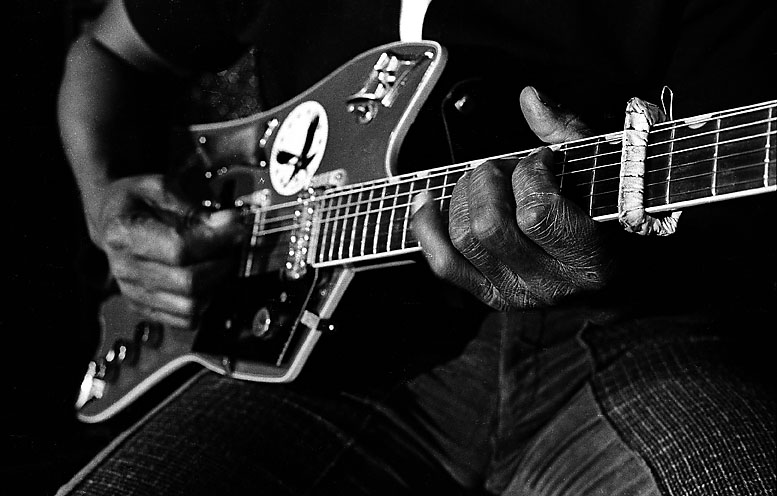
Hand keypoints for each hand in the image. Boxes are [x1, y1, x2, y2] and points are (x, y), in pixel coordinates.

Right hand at [91, 174, 244, 327]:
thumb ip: (194, 209)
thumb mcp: (160, 187)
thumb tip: (228, 224)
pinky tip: (209, 279)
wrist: (112, 219)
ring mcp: (133, 292)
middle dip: (222, 263)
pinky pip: (186, 320)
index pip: (179, 249)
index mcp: (123, 232)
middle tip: (234, 245)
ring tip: (222, 260)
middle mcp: (124, 268)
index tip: (237, 228)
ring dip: (217, 284)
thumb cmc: (137, 201)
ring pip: (191, 306)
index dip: (216, 241)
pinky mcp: (144, 308)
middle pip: (188, 282)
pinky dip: (207, 302)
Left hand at [411, 86, 613, 309]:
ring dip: (463, 196)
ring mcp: (515, 292)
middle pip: (488, 226)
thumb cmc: (612, 212)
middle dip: (489, 180)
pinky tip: (428, 198)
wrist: (619, 269)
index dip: (530, 173)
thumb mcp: (604, 169)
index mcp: (589, 259)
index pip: (536, 214)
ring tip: (484, 182)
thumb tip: (529, 98)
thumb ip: (567, 132)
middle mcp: (549, 284)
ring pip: (463, 240)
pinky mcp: (488, 292)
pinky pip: (443, 262)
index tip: (540, 159)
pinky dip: (427, 226)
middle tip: (505, 167)